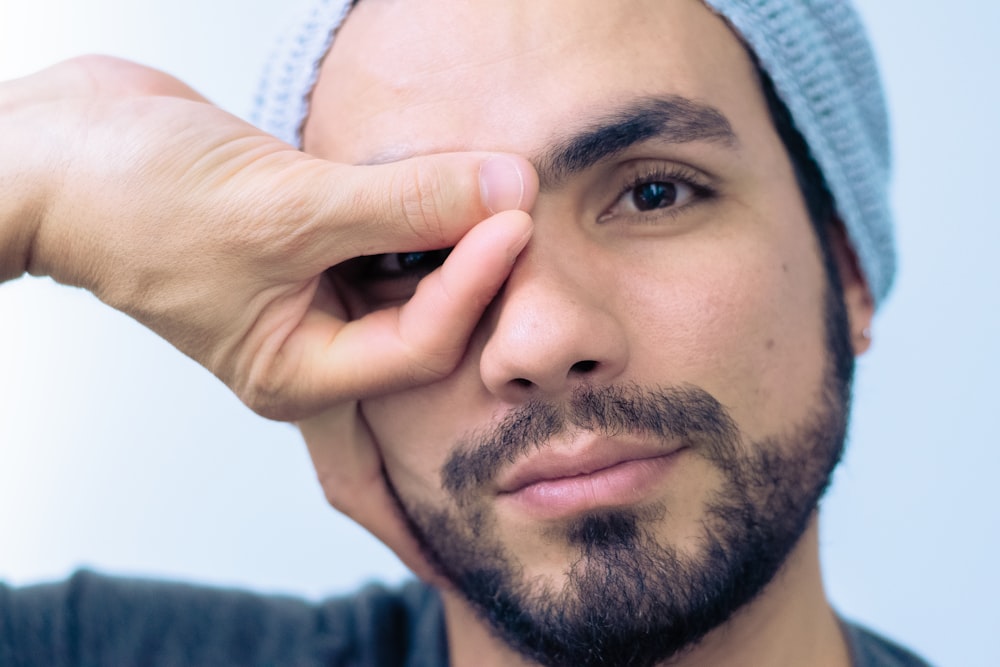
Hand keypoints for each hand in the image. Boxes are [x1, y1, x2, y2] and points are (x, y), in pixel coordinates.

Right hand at [1, 55, 535, 419]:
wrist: (61, 148)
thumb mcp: (282, 208)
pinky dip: (425, 214)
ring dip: (462, 249)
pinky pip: (388, 236)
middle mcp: (314, 344)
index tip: (515, 216)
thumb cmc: (135, 200)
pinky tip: (462, 190)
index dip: (475, 282)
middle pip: (431, 334)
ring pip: (414, 283)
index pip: (420, 344)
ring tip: (517, 214)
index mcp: (298, 374)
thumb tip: (504, 189)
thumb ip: (402, 203)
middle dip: (488, 294)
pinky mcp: (316, 240)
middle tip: (543, 241)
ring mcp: (315, 291)